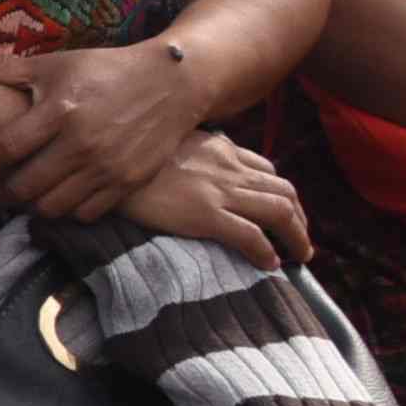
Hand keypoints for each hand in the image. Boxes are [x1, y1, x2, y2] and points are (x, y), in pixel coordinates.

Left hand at [0, 36, 208, 216]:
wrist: (172, 82)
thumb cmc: (105, 70)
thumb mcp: (55, 64)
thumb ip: (3, 68)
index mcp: (59, 111)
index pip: (5, 147)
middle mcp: (82, 143)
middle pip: (25, 186)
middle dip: (0, 193)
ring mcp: (107, 167)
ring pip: (53, 207)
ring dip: (31, 206)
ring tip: (23, 194)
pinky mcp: (128, 183)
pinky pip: (86, 213)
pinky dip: (66, 211)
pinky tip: (58, 198)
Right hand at [116, 134, 311, 270]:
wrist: (105, 161)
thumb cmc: (128, 154)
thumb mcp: (165, 140)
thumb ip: (186, 150)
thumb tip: (187, 164)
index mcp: (220, 148)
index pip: (266, 168)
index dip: (280, 192)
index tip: (282, 210)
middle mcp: (229, 168)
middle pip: (284, 191)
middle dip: (300, 217)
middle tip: (300, 239)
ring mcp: (220, 191)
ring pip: (280, 212)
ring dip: (297, 236)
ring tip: (299, 255)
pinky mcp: (206, 215)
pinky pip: (251, 235)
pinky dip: (266, 251)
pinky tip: (269, 265)